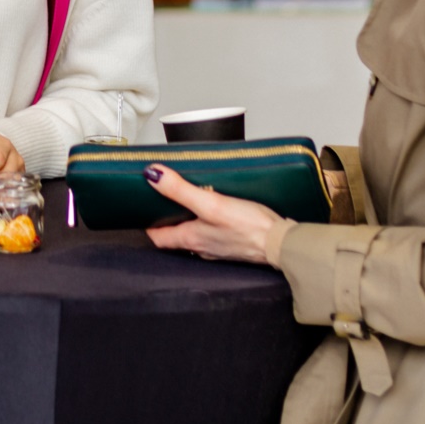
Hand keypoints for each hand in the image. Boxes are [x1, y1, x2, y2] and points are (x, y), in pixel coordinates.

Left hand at [142, 164, 280, 261]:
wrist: (281, 243)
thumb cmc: (249, 227)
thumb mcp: (210, 204)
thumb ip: (181, 191)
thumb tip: (153, 176)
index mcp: (192, 239)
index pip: (160, 238)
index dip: (149, 225)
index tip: (143, 212)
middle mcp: (203, 247)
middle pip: (177, 236)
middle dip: (169, 220)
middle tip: (166, 202)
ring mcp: (219, 247)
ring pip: (196, 235)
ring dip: (190, 221)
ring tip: (191, 202)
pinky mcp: (235, 244)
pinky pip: (215, 234)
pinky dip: (210, 223)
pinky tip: (220, 211)